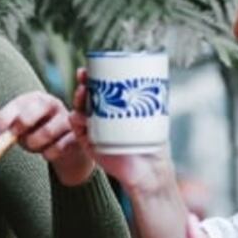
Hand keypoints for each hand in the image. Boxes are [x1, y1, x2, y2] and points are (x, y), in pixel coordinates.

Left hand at [0, 91, 94, 186]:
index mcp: (35, 98)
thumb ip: (9, 126)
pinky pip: (60, 147)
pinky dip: (49, 153)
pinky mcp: (78, 135)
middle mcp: (52, 104)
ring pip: (46, 132)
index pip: (16, 105)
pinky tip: (48, 153)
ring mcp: (67, 119)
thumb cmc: (40, 133)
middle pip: (32, 112)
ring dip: (34, 144)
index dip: (2, 120)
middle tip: (16, 138)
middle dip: (20, 127)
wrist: (69, 147)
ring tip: (34, 147)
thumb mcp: (23, 127)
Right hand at [69, 68, 172, 193]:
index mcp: (116, 108)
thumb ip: (153, 100)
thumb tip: (161, 78)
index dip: (95, 76)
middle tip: (84, 75)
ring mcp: (94, 129)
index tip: (92, 66)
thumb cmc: (153, 145)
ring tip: (83, 94)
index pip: (102, 88)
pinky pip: (77, 129)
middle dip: (84, 83)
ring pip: (79, 109)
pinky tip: (79, 116)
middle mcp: (103, 116)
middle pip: (88, 95)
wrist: (147, 171)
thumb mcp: (154, 117)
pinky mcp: (89, 143)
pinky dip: (76, 121)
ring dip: (77, 99)